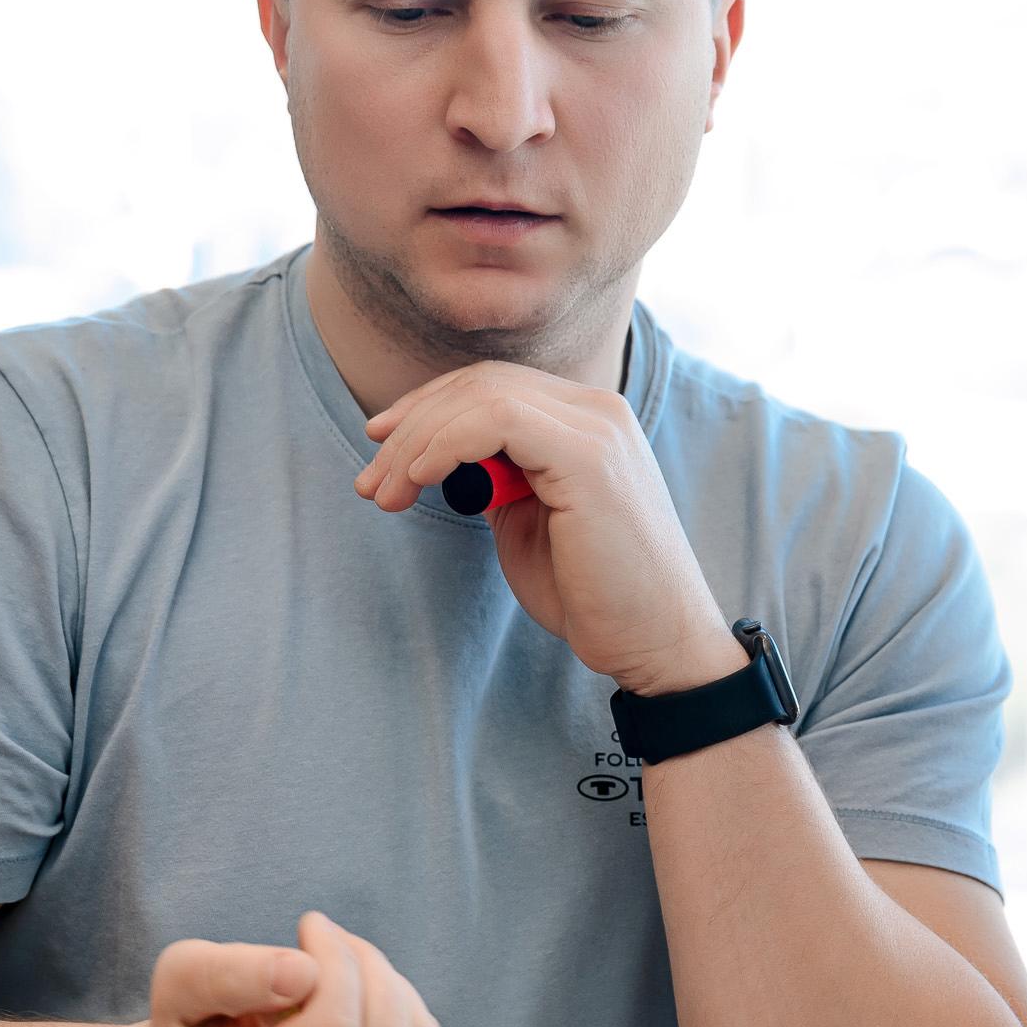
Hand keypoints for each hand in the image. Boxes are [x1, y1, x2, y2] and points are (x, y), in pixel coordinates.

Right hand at [144, 910, 440, 1026]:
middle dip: (366, 966)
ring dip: (389, 985)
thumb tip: (305, 973)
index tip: (310, 925)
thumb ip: (226, 974)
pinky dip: (404, 1016)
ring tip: (342, 968)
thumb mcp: (180, 986)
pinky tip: (359, 1008)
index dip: (335, 959)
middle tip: (330, 940)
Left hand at [354, 362, 743, 694]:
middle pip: (479, 384)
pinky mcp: (589, 456)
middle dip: (409, 426)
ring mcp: (597, 427)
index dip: (426, 408)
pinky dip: (446, 444)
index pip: (491, 386)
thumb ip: (495, 480)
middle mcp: (596, 410)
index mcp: (585, 421)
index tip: (379, 447)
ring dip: (417, 442)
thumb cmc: (594, 594)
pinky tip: (421, 479)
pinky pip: (497, 421)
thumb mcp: (529, 522)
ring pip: (481, 397)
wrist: (656, 642)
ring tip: (384, 494)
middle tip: (369, 481)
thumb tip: (443, 460)